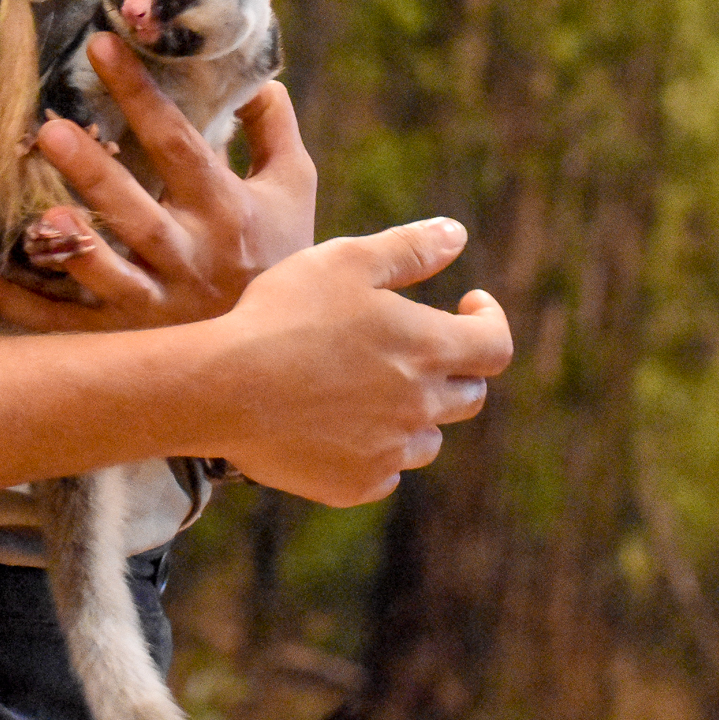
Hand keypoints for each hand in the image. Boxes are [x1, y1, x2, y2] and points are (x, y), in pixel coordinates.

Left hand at [0, 34, 315, 330]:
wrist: (282, 352)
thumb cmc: (280, 255)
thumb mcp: (294, 187)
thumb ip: (272, 127)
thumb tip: (252, 74)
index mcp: (225, 212)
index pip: (180, 145)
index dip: (141, 95)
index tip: (101, 45)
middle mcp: (189, 260)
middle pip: (138, 216)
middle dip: (95, 175)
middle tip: (49, 131)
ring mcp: (154, 306)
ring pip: (107, 277)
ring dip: (70, 247)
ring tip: (35, 216)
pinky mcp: (121, 338)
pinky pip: (60, 322)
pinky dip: (11, 299)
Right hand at [199, 218, 513, 506]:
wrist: (223, 388)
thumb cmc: (282, 315)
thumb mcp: (346, 261)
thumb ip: (409, 248)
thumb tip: (457, 235)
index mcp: (427, 348)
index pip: (496, 346)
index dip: (490, 321)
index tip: (467, 304)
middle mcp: (420, 406)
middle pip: (469, 396)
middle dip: (454, 368)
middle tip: (415, 347)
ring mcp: (389, 451)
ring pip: (428, 439)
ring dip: (415, 415)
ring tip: (371, 389)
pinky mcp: (355, 484)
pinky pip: (386, 473)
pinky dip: (375, 451)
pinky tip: (340, 426)